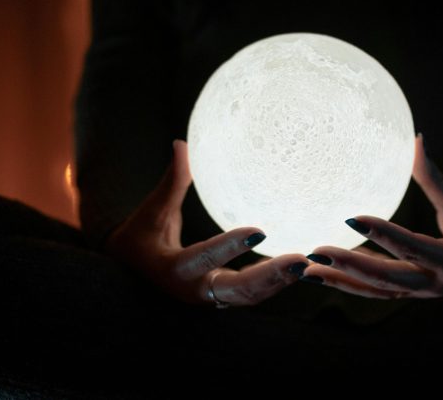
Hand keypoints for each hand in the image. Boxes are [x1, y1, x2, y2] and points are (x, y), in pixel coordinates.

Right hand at [106, 139, 307, 306]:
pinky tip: (299, 267)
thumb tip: (182, 144)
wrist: (135, 276)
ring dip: (280, 282)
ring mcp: (212, 298)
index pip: (203, 258)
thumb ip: (172, 182)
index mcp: (174, 270)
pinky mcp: (224, 297)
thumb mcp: (151, 213)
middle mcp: (196, 290)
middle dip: (271, 278)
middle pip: (239, 290)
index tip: (259, 233)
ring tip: (308, 263)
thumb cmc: (139, 240)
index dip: (229, 247)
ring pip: (251, 296)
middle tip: (300, 261)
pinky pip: (253, 293)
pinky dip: (275, 282)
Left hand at [302, 134, 442, 297]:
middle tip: (317, 252)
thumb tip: (415, 140)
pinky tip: (322, 273)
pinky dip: (349, 283)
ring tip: (306, 269)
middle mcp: (435, 284)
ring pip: (376, 291)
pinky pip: (376, 292)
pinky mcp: (411, 294)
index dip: (384, 234)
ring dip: (340, 281)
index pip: (413, 247)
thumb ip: (435, 178)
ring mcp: (421, 293)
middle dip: (350, 266)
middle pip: (388, 279)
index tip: (352, 218)